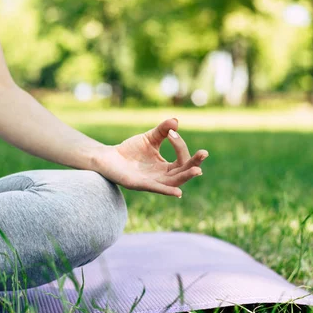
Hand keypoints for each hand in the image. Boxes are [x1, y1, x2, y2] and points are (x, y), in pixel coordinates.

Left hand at [92, 118, 207, 196]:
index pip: (182, 159)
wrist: (108, 157)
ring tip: (197, 170)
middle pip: (183, 173)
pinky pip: (156, 189)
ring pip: (173, 182)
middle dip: (194, 164)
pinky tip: (178, 192)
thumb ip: (163, 130)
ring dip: (185, 176)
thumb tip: (176, 120)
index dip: (180, 145)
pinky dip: (167, 190)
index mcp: (166, 167)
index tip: (172, 132)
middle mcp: (162, 177)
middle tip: (204, 153)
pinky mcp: (140, 185)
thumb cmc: (129, 150)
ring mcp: (152, 182)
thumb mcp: (150, 138)